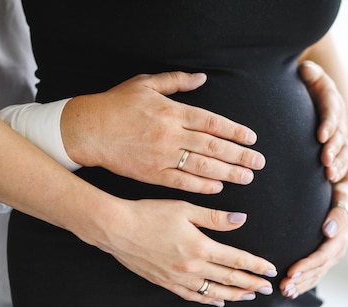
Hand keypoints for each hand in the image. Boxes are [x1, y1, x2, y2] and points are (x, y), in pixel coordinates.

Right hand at [61, 72, 265, 193]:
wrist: (88, 130)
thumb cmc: (116, 104)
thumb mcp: (145, 84)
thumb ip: (176, 82)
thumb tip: (202, 79)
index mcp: (172, 111)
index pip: (213, 122)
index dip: (235, 131)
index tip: (252, 138)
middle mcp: (171, 134)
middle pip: (213, 146)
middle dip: (239, 155)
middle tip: (259, 162)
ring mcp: (163, 156)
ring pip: (202, 166)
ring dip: (227, 172)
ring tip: (246, 177)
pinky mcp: (153, 174)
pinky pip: (182, 182)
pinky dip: (201, 185)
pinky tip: (217, 187)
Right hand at [96, 198, 276, 306]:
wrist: (117, 229)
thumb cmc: (150, 214)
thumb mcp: (185, 209)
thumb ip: (215, 217)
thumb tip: (241, 220)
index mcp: (200, 246)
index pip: (237, 259)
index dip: (256, 266)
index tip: (270, 271)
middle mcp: (192, 266)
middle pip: (229, 279)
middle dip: (251, 284)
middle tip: (268, 289)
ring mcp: (178, 278)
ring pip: (213, 291)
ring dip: (234, 295)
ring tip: (249, 296)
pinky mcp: (165, 282)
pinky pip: (192, 296)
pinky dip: (208, 300)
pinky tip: (218, 301)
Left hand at [279, 178, 347, 298]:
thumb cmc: (343, 194)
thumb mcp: (343, 199)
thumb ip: (337, 211)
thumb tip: (329, 229)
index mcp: (340, 237)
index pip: (322, 256)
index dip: (306, 266)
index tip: (290, 272)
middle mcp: (338, 250)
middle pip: (318, 269)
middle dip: (300, 279)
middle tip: (283, 287)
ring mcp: (333, 256)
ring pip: (317, 275)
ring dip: (301, 285)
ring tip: (284, 292)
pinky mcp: (327, 258)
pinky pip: (316, 274)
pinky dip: (304, 284)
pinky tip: (291, 292)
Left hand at [300, 60, 347, 182]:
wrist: (306, 91)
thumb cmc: (302, 83)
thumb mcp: (306, 73)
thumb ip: (308, 72)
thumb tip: (306, 70)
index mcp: (331, 98)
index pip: (332, 111)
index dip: (328, 124)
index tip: (320, 137)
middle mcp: (338, 116)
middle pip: (339, 134)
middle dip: (332, 148)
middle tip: (324, 161)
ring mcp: (339, 132)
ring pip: (343, 148)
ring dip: (337, 162)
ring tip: (328, 173)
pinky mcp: (336, 145)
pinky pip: (342, 158)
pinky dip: (338, 168)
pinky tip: (330, 178)